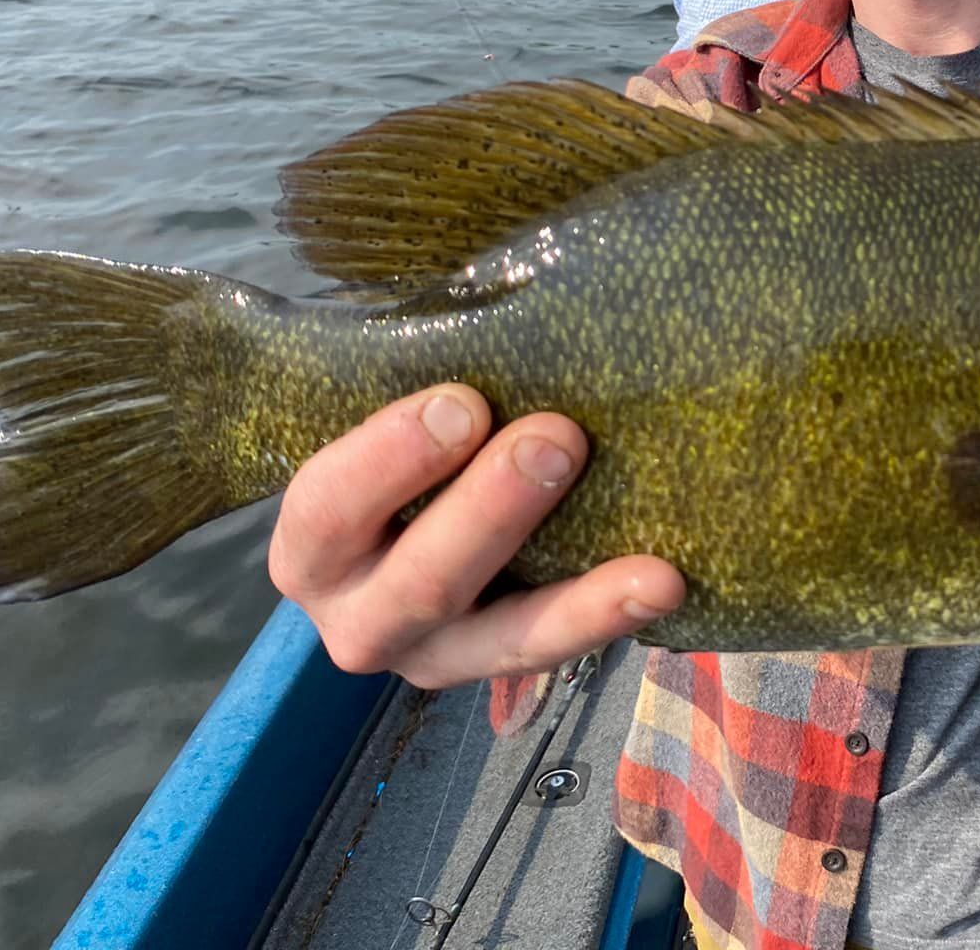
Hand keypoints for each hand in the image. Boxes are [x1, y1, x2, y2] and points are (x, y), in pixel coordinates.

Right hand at [269, 384, 685, 687]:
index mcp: (312, 544)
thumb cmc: (405, 452)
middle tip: (557, 439)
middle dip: (491, 509)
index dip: (390, 456)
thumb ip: (423, 394)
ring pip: (501, 640)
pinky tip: (667, 586)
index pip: (329, 504)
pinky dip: (612, 619)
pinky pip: (561, 653)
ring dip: (577, 597)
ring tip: (649, 567)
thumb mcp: (386, 420)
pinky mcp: (501, 669)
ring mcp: (434, 656)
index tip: (462, 401)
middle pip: (419, 581)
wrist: (415, 529)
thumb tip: (498, 310)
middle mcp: (358, 616)